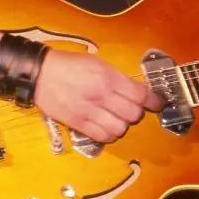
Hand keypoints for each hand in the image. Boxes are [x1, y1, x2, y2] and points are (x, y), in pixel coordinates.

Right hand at [33, 49, 164, 143]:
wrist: (40, 74)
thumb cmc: (69, 65)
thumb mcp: (97, 62)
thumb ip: (117, 77)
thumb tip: (136, 89)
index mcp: (108, 77)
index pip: (140, 94)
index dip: (153, 100)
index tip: (157, 102)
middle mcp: (101, 95)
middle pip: (133, 114)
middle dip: (137, 112)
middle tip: (132, 107)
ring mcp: (89, 111)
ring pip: (120, 128)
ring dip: (123, 124)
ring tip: (118, 118)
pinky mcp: (78, 124)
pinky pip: (102, 136)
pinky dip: (109, 134)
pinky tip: (107, 126)